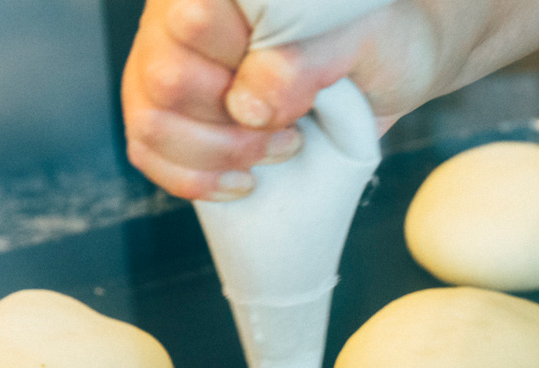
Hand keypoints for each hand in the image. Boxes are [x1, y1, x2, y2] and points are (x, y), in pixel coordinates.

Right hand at [121, 0, 438, 200]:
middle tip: (292, 128)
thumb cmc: (375, 37)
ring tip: (278, 147)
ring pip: (151, 123)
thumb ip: (302, 62)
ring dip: (220, 155)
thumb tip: (247, 106)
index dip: (241, 69)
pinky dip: (196, 180)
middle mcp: (179, 14)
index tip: (295, 88)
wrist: (391, 61)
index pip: (194, 23)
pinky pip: (147, 152)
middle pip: (166, 80)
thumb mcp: (357, 40)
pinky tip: (243, 180)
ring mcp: (165, 60)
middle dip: (234, 125)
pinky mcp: (167, 109)